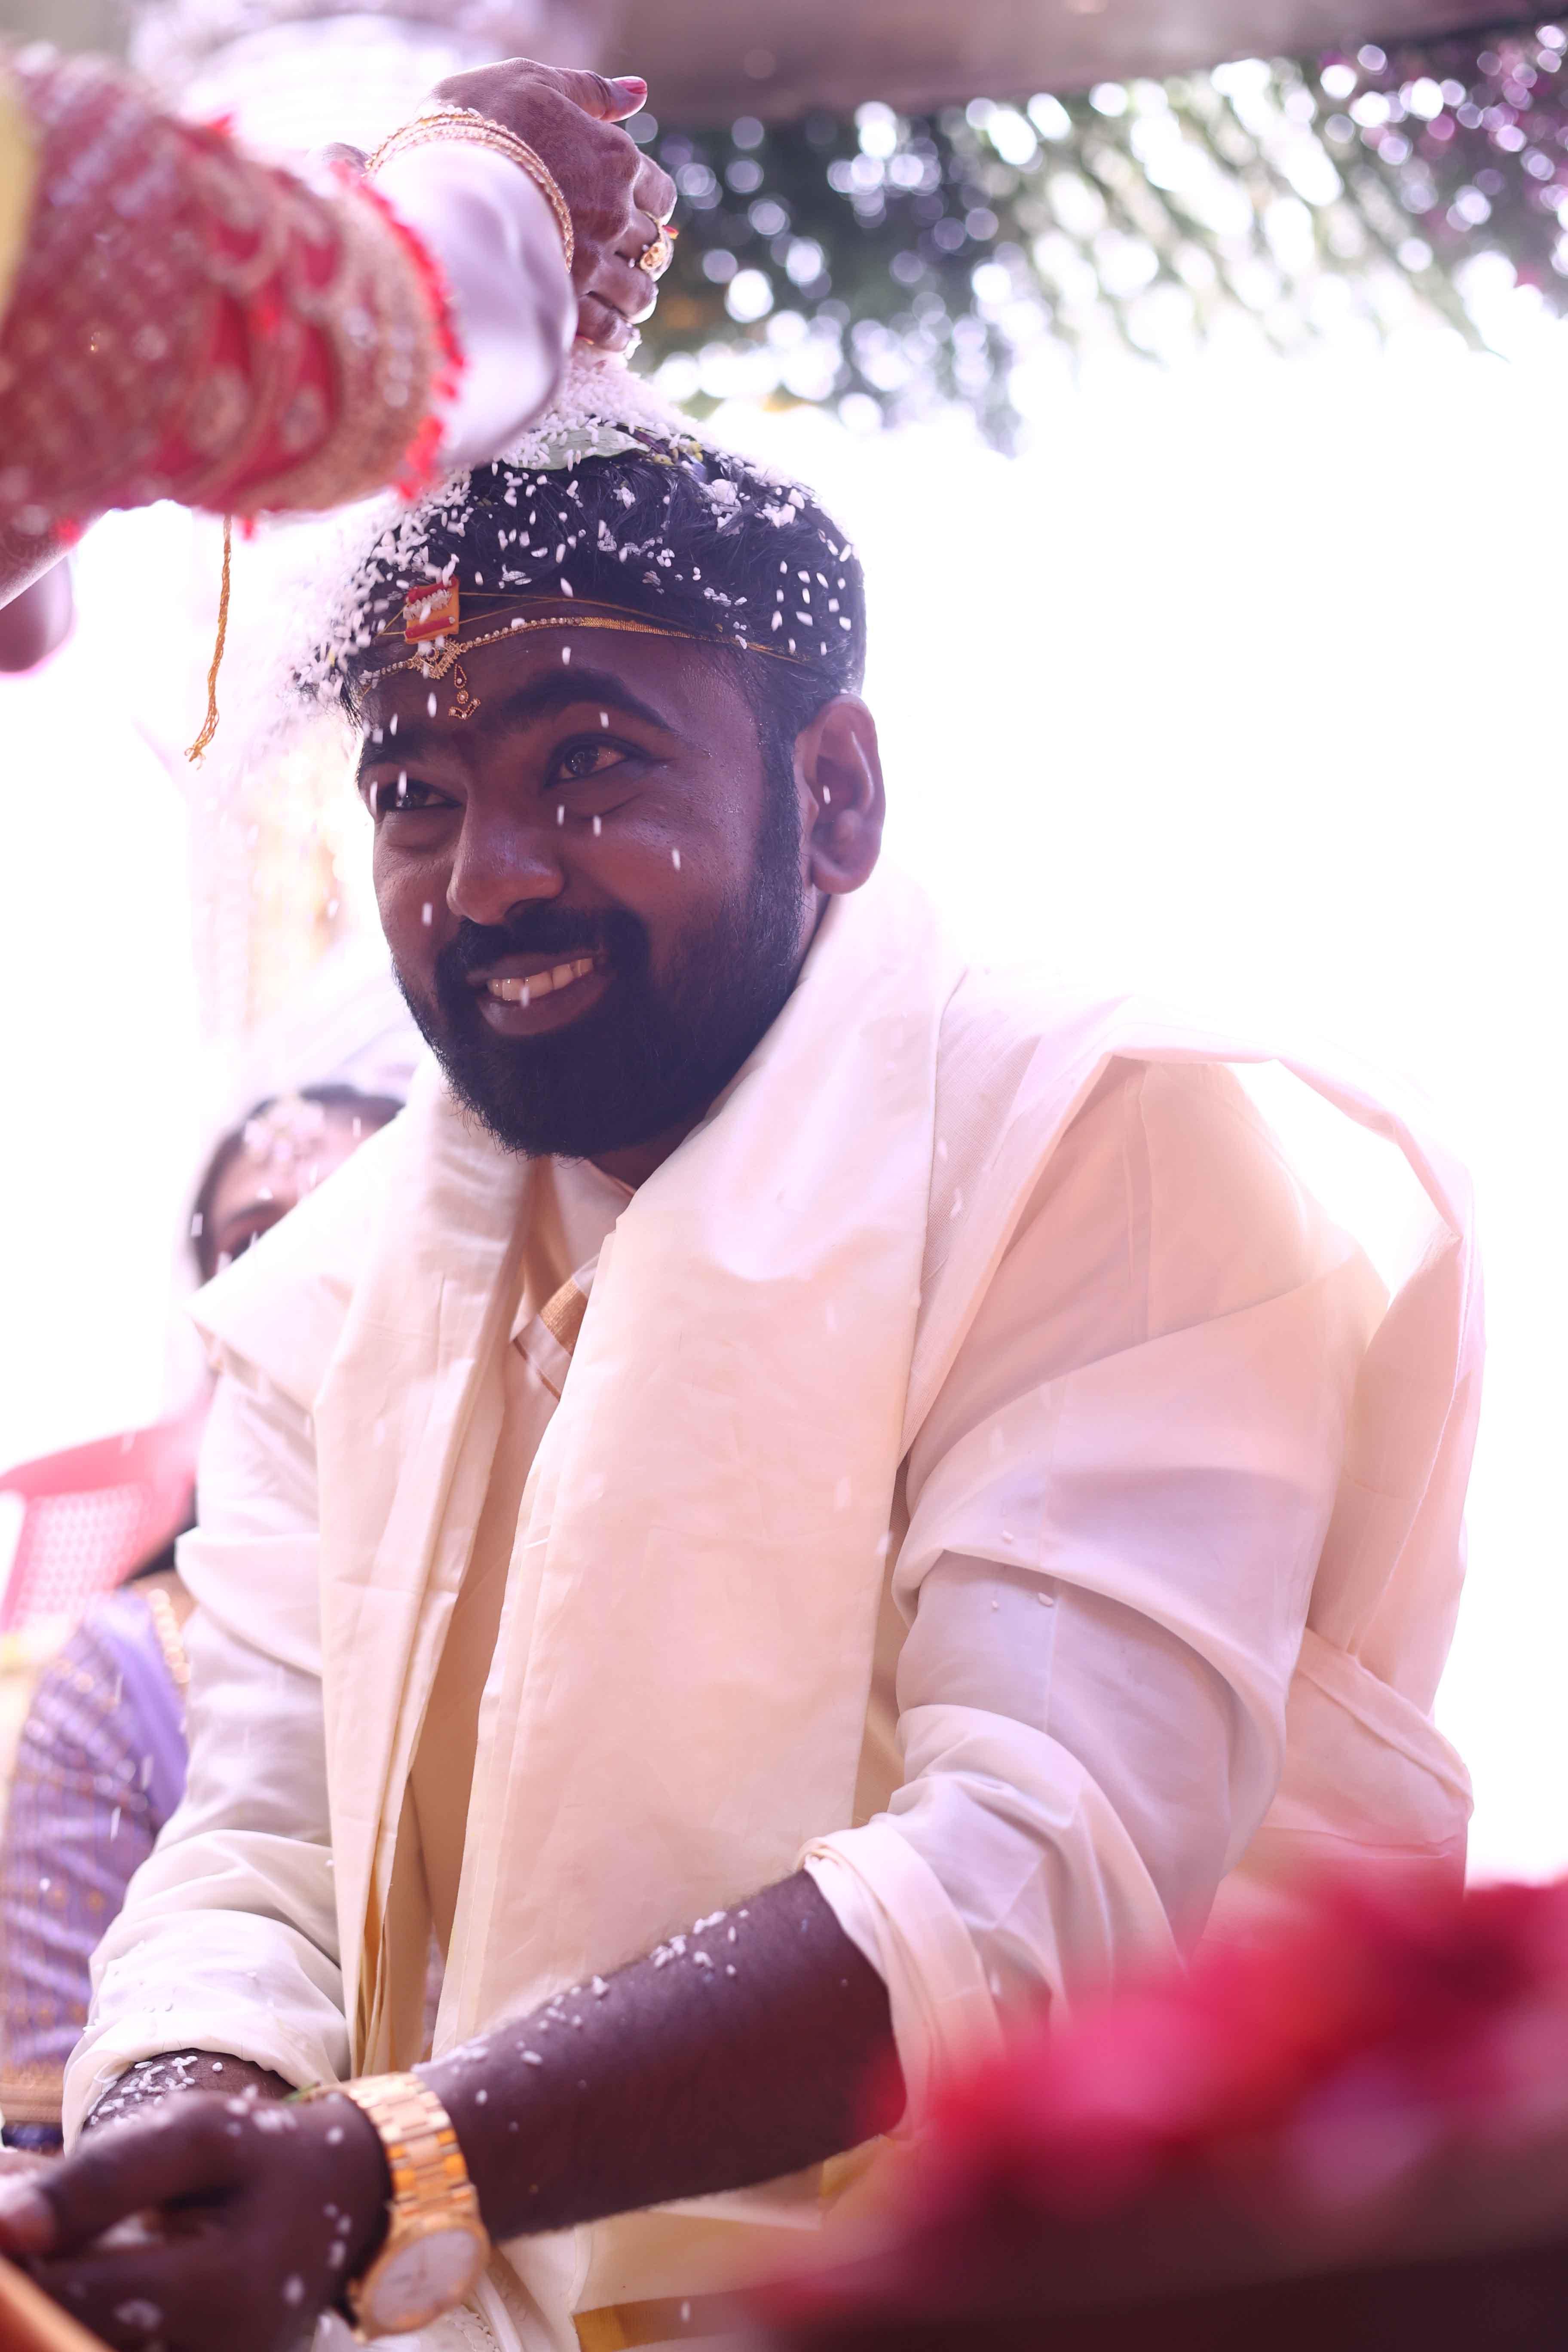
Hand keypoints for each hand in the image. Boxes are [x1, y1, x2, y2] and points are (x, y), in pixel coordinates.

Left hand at [0, 2091, 388, 2351]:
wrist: (341, 2199)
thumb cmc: (262, 2155)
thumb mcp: (196, 2134)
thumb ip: (100, 2176)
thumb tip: (1, 2226)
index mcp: (225, 2288)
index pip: (78, 2297)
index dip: (18, 2272)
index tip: (5, 2235)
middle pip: (73, 2339)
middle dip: (31, 2298)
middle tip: (23, 2254)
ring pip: (89, 2347)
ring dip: (57, 2314)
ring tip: (57, 2266)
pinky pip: (113, 2348)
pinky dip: (89, 2322)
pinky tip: (93, 2284)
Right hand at [432, 60, 676, 351]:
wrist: (442, 173)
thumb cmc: (480, 118)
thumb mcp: (535, 81)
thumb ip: (590, 91)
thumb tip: (640, 92)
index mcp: (616, 159)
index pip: (660, 192)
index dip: (650, 203)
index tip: (635, 209)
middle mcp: (614, 214)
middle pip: (653, 246)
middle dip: (644, 255)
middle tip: (628, 261)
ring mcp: (594, 262)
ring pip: (639, 293)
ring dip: (635, 298)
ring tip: (623, 302)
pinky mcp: (567, 301)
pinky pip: (610, 331)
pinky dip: (617, 336)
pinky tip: (614, 336)